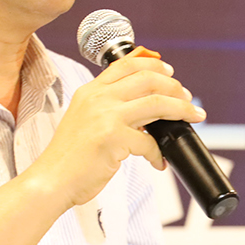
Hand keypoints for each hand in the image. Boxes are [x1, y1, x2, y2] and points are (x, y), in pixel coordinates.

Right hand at [29, 52, 205, 208]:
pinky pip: (150, 142)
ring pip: (157, 103)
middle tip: (187, 98)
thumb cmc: (68, 157)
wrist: (51, 180)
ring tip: (193, 116)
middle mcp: (98, 98)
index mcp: (90, 91)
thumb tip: (144, 111)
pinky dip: (159, 153)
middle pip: (148, 79)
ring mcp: (105, 116)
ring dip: (181, 109)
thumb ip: (107, 108)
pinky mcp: (113, 138)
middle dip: (175, 87)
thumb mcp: (83, 120)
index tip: (169, 73)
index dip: (153, 65)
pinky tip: (158, 161)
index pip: (126, 64)